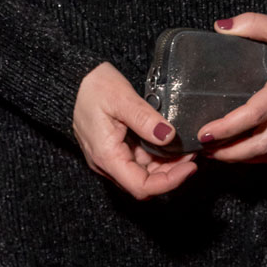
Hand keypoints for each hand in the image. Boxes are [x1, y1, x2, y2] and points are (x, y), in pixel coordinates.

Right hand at [73, 62, 197, 199]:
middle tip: (193, 155)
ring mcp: (113, 157)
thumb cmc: (92, 88)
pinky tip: (172, 143)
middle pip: (146, 183)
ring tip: (186, 148)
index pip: (141, 186)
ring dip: (167, 165)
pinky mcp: (117, 149)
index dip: (169, 182)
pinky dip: (159, 156)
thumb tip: (168, 136)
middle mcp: (109, 163)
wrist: (73, 80)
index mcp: (107, 157)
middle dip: (172, 173)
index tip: (190, 167)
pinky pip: (141, 161)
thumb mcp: (121, 98)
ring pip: (145, 173)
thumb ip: (144, 119)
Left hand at [197, 14, 266, 163]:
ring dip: (249, 159)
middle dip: (232, 154)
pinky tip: (257, 156)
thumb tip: (220, 26)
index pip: (253, 115)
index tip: (205, 133)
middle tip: (208, 151)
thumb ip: (250, 23)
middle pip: (263, 144)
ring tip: (225, 155)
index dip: (226, 128)